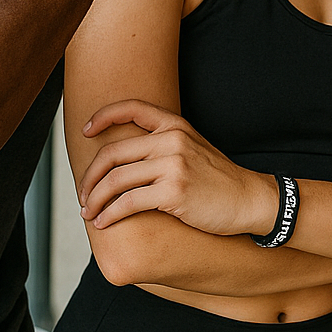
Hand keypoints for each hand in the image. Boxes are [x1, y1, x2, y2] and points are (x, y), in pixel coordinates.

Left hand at [77, 99, 278, 235]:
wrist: (248, 199)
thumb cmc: (216, 180)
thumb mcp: (193, 149)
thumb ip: (163, 145)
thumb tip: (121, 160)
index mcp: (176, 125)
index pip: (132, 108)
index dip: (103, 117)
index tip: (86, 131)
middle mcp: (172, 140)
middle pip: (113, 153)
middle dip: (89, 177)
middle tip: (83, 195)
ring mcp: (174, 164)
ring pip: (116, 180)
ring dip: (95, 200)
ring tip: (89, 213)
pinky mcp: (174, 191)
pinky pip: (128, 202)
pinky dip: (109, 214)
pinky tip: (104, 222)